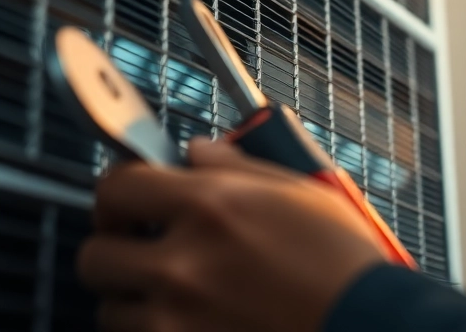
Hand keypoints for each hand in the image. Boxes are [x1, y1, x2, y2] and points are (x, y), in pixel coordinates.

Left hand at [78, 137, 387, 331]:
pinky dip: (155, 331)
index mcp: (210, 207)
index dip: (119, 190)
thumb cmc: (347, 268)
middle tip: (140, 246)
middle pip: (95, 254)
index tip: (129, 198)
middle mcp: (184, 265)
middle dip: (115, 247)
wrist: (370, 327)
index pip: (117, 187)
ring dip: (133, 300)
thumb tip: (199, 151)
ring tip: (173, 293)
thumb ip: (239, 166)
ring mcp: (179, 320)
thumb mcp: (302, 192)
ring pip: (110, 311)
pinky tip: (189, 319)